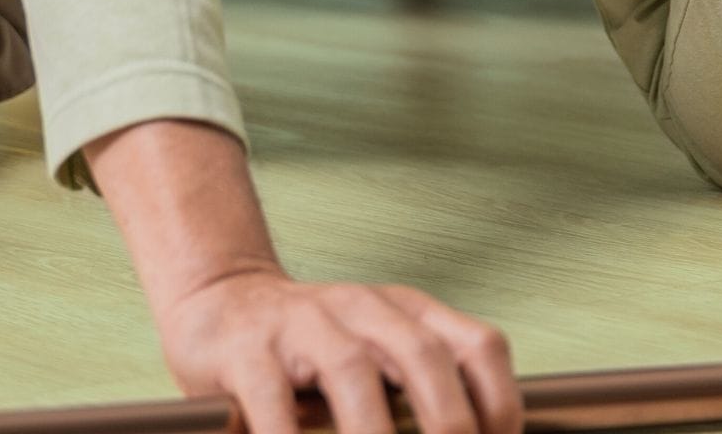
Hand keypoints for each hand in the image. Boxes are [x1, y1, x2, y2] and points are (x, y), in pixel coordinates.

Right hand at [153, 267, 522, 433]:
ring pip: (352, 370)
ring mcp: (303, 324)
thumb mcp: (379, 351)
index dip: (501, 403)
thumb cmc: (312, 346)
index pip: (478, 346)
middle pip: (424, 355)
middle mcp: (363, 309)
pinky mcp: (248, 351)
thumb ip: (419, 390)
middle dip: (449, 421)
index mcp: (408, 312)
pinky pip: (273, 399)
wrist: (220, 300)